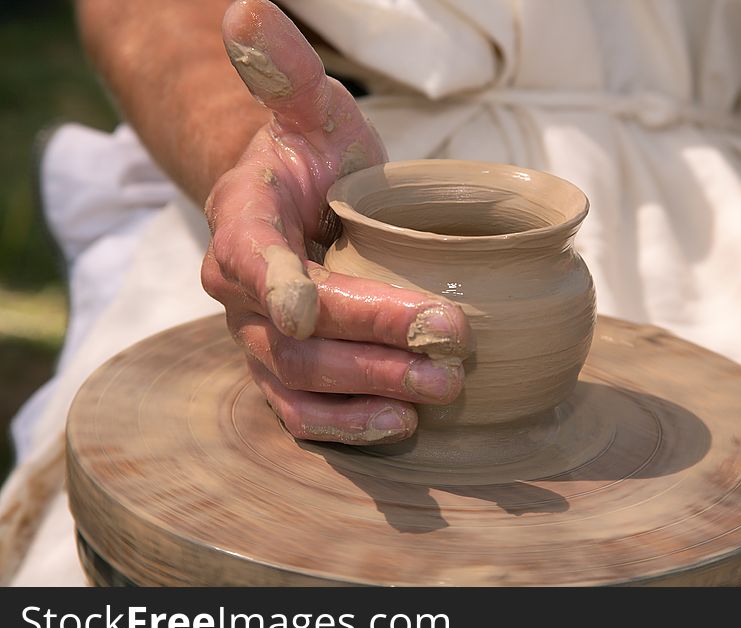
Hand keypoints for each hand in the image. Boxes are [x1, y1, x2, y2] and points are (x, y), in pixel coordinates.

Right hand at [201, 0, 469, 444]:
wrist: (300, 209)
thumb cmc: (310, 158)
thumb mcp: (308, 110)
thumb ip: (282, 71)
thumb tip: (247, 10)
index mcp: (242, 224)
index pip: (250, 258)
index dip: (276, 284)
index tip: (307, 308)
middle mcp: (242, 293)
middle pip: (294, 334)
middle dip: (371, 341)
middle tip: (451, 346)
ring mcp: (261, 340)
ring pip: (301, 382)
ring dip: (371, 390)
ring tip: (441, 392)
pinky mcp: (287, 373)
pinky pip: (304, 413)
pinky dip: (349, 424)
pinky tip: (403, 425)